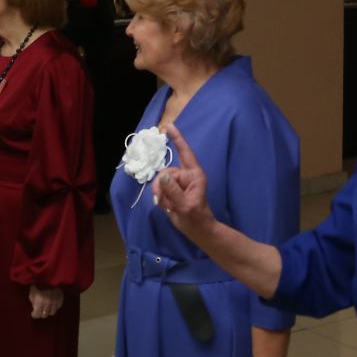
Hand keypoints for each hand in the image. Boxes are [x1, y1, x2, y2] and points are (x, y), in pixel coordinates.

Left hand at [28, 286, 63, 319]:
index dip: (34, 314)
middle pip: (44, 315)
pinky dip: (54, 308)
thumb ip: (32, 301)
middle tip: (40, 311)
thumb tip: (34, 308)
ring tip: (46, 308)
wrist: (50, 277)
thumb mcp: (32, 291)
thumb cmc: (39, 284)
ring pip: (52, 313)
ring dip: (48, 311)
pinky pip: (57, 308)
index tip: (33, 313)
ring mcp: (55, 302)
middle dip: (41, 313)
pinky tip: (51, 304)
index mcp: (39, 300)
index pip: (36, 314)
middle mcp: (47, 302)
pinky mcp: (60, 300)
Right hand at [153, 123, 215, 238]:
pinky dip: (160, 198)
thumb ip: (173, 191)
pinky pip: (160, 189)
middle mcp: (186, 176)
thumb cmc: (196, 217)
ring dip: (161, 194)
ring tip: (168, 206)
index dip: (177, 139)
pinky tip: (167, 206)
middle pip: (166, 172)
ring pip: (160, 182)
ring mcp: (178, 183)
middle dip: (161, 186)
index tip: (168, 127)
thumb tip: (163, 178)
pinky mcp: (172, 191)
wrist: (196, 229)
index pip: (185, 153)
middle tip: (162, 201)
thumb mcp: (185, 205)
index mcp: (194, 175)